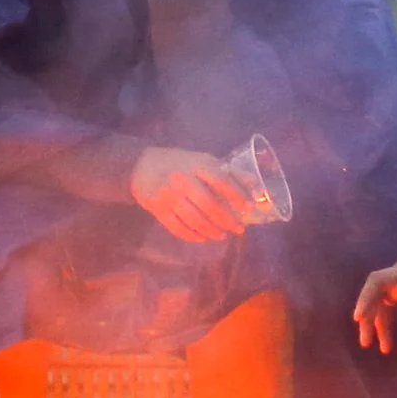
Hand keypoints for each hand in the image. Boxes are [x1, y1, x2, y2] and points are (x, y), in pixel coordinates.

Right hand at [129, 145, 258, 241]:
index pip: (221, 180)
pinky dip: (192, 235)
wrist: (141, 165)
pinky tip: (202, 237)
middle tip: (238, 229)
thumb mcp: (202, 160)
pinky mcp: (157, 208)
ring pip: (194, 219)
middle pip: (209, 204)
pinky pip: (177, 227)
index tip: (248, 208)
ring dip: (211, 230)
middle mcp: (182, 179)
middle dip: (227, 220)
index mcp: (196, 163)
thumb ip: (228, 172)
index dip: (236, 195)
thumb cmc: (178, 163)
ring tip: (222, 235)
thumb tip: (256, 185)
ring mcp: (168, 195)